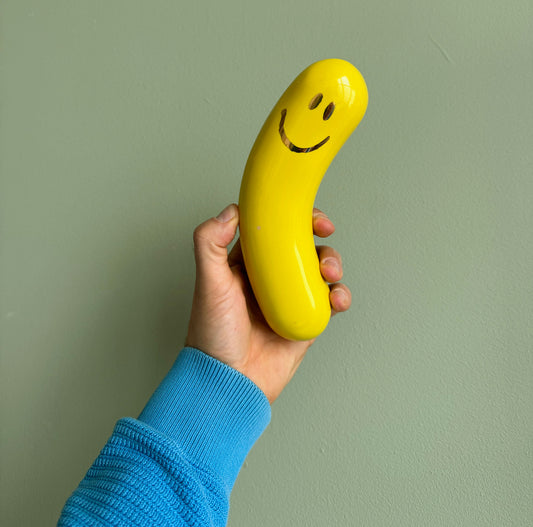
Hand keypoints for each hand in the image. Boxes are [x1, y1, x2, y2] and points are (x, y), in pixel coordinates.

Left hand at [185, 203, 350, 402]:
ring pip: (320, 270)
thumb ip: (209, 243)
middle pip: (301, 245)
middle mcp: (269, 279)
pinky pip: (330, 302)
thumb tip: (231, 210)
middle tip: (325, 231)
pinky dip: (340, 296)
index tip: (304, 213)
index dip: (289, 216)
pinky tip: (336, 299)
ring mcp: (290, 300)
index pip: (271, 230)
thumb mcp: (207, 283)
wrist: (229, 384)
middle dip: (317, 235)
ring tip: (329, 273)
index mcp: (245, 264)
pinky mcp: (306, 322)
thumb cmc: (212, 336)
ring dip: (332, 262)